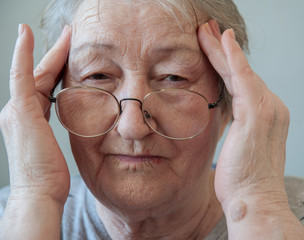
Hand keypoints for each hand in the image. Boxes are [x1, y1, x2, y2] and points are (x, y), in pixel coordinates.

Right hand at [0, 24, 70, 204]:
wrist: (39, 193)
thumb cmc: (50, 175)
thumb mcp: (58, 146)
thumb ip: (63, 127)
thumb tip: (80, 119)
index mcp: (29, 117)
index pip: (45, 85)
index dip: (57, 67)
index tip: (69, 52)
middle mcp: (17, 110)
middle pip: (41, 75)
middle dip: (56, 54)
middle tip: (70, 36)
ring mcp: (15, 109)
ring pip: (35, 72)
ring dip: (51, 52)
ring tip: (66, 35)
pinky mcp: (19, 110)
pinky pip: (21, 75)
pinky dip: (23, 54)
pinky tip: (25, 34)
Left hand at [198, 21, 303, 238]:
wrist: (254, 202)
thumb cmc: (243, 181)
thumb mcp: (239, 149)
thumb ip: (236, 129)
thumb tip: (223, 121)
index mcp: (267, 116)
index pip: (243, 84)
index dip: (227, 66)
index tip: (213, 50)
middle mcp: (272, 108)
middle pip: (241, 73)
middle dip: (222, 51)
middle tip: (207, 31)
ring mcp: (267, 109)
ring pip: (239, 71)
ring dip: (221, 49)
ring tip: (205, 31)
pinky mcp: (257, 113)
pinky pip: (242, 78)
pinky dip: (232, 58)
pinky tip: (222, 40)